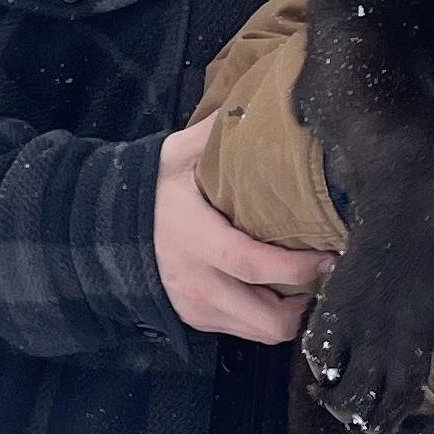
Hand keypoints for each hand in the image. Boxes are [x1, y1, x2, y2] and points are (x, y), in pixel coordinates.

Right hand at [155, 116, 330, 343]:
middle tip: (322, 277)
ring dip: (286, 314)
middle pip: (266, 321)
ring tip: (301, 283)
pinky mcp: (195, 320)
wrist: (103, 231)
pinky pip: (240, 330)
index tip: (330, 256)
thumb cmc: (150, 190)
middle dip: (303, 308)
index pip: (255, 265)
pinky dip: (262, 316)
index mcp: (196, 240)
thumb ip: (214, 134)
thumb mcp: (177, 155)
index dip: (298, 268)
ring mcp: (196, 308)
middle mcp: (198, 283)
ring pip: (258, 332)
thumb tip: (257, 101)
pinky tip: (271, 290)